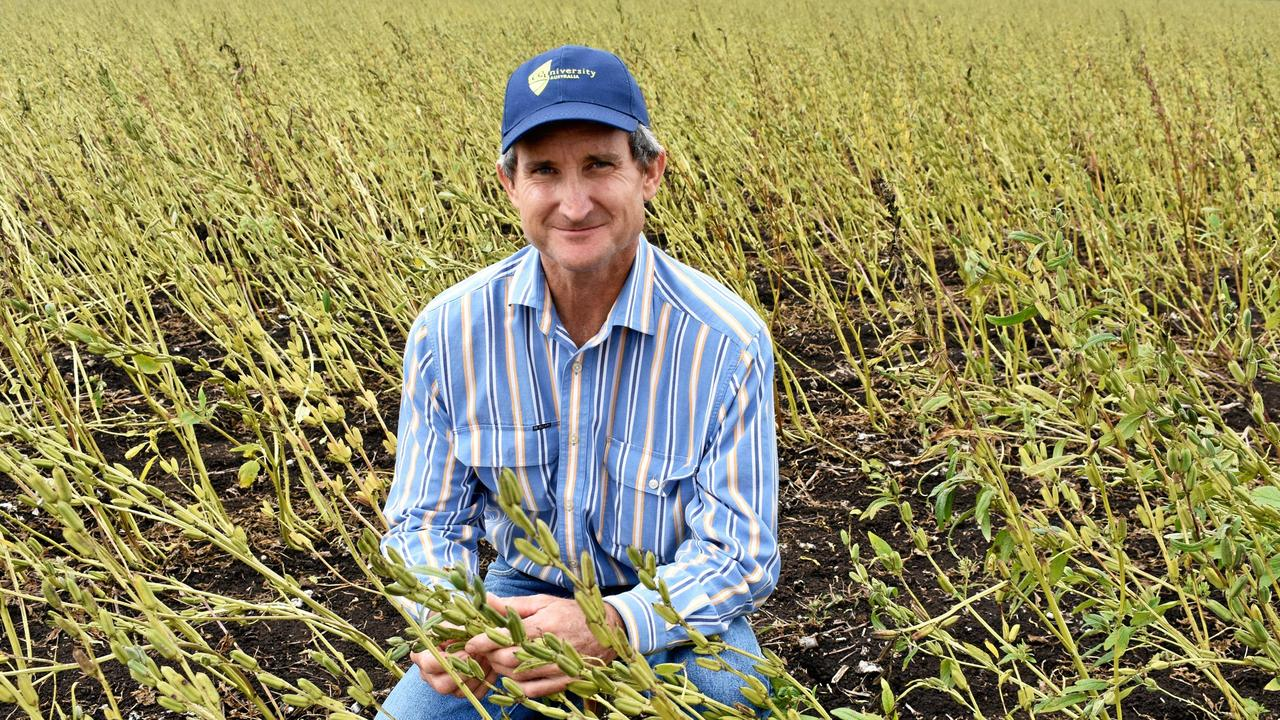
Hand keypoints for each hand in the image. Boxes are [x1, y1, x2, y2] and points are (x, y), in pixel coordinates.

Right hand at [409, 594, 508, 698]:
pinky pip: (473, 695)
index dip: (450, 659)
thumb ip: (468, 610)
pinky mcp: (461, 691)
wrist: (465, 629)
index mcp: (422, 653)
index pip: (430, 663)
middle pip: (442, 685)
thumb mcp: (458, 613)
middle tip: (481, 657)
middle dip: (465, 672)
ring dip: (477, 677)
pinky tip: (493, 667)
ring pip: (459, 693)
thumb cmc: (458, 618)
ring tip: (489, 659)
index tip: (468, 650)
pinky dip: (485, 683)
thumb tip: (486, 599)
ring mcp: (445, 684)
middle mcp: (429, 673)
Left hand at [465, 594, 624, 697]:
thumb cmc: (571, 613)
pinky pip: (532, 691)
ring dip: (502, 670)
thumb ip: (513, 605)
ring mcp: (557, 668)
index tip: (470, 643)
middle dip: (491, 656)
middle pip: (508, 659)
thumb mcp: (543, 602)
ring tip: (499, 659)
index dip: (483, 642)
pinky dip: (517, 687)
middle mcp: (550, 649)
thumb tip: (485, 600)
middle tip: (485, 650)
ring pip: (517, 676)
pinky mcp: (563, 682)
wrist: (607, 631)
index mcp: (544, 625)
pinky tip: (513, 676)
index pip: (506, 637)